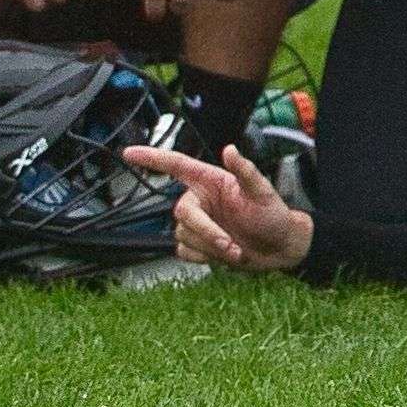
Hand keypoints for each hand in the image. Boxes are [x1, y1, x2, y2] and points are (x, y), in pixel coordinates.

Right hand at [128, 142, 311, 274]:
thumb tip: (230, 150)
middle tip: (229, 244)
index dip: (152, 158)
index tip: (129, 153)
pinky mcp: (196, 244)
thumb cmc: (273, 215)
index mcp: (211, 181)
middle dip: (206, 231)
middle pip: (182, 212)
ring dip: (209, 246)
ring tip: (235, 249)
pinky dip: (203, 257)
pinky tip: (221, 255)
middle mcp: (200, 199)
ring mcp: (198, 222)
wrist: (278, 248)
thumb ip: (246, 171)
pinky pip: (184, 252)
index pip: (177, 166)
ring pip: (183, 235)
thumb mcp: (263, 192)